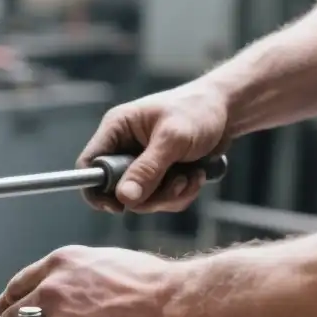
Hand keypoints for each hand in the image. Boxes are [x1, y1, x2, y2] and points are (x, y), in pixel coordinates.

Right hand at [78, 80, 229, 212]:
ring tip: (191, 176)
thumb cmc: (198, 111)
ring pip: (142, 199)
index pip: (89, 165)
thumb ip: (148, 169)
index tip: (117, 207)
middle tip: (175, 184)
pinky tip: (196, 176)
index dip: (96, 189)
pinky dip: (180, 194)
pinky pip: (161, 200)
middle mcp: (124, 148)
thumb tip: (124, 198)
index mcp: (117, 130)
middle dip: (149, 195)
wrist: (228, 110)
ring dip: (170, 195)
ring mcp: (142, 164)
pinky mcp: (159, 175)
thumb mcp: (172, 139)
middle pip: (118, 190)